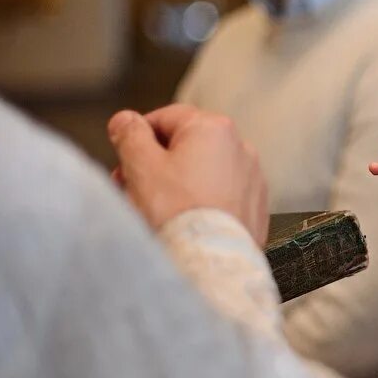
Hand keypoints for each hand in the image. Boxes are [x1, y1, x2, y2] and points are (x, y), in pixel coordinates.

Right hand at [108, 105, 268, 244]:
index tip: (122, 151)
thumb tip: (125, 120)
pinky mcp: (254, 207)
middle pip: (185, 146)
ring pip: (201, 173)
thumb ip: (130, 135)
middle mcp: (240, 148)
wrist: (210, 260)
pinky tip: (179, 221)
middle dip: (153, 163)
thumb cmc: (178, 213)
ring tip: (150, 208)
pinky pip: (219, 196)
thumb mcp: (142, 166)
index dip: (138, 134)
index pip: (167, 117)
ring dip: (173, 183)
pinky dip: (198, 202)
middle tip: (128, 184)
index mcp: (214, 129)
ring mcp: (251, 179)